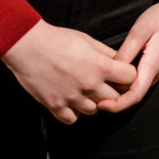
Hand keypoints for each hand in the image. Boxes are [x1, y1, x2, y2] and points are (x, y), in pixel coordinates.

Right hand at [1, 21, 137, 125]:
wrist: (27, 45)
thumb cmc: (57, 39)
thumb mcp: (88, 40)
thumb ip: (107, 53)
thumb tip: (121, 60)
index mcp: (100, 66)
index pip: (130, 78)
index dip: (127, 75)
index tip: (120, 73)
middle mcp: (89, 85)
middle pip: (115, 98)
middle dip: (112, 91)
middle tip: (103, 83)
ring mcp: (72, 98)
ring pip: (94, 110)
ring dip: (92, 101)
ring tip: (83, 90)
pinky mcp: (55, 105)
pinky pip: (73, 119)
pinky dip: (73, 112)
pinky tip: (70, 101)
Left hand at [105, 0, 158, 111]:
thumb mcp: (140, 30)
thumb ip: (126, 52)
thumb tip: (111, 70)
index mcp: (154, 64)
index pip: (135, 95)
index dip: (117, 105)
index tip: (101, 104)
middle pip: (135, 92)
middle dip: (116, 96)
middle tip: (95, 88)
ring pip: (139, 84)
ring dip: (122, 86)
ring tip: (103, 78)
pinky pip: (144, 76)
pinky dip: (130, 78)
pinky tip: (118, 68)